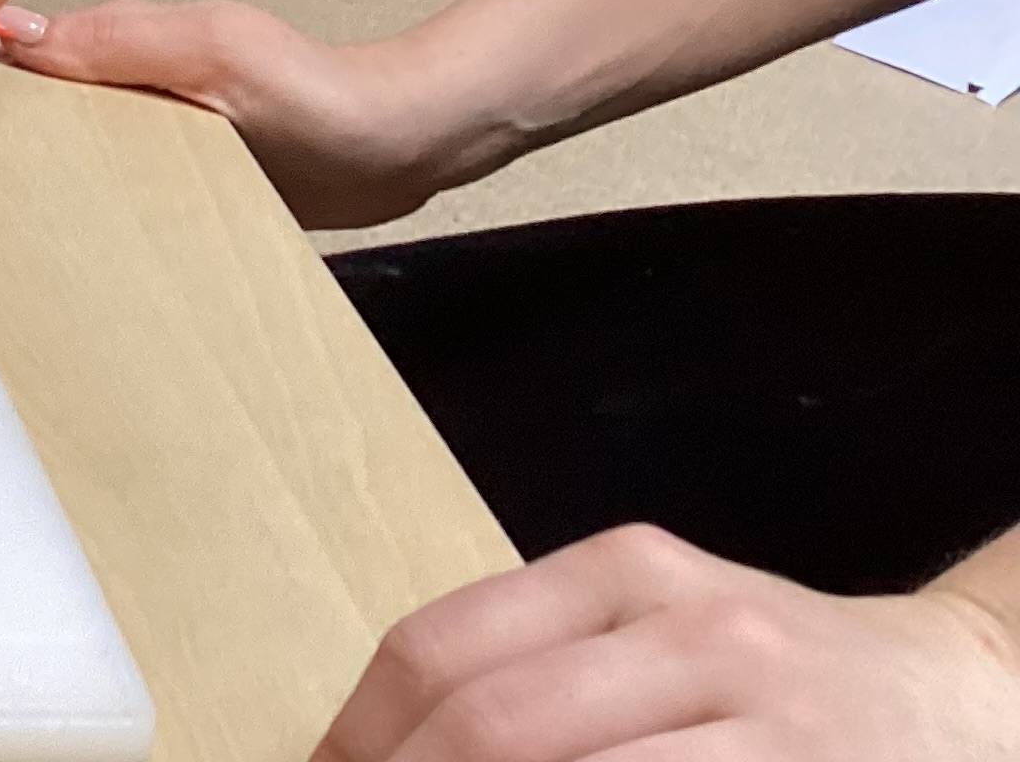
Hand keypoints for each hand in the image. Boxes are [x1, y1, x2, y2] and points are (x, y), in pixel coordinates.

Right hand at [0, 0, 465, 228]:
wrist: (400, 149)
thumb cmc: (318, 95)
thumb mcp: (212, 51)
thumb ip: (117, 39)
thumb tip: (11, 34)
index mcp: (121, 39)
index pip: (19, 57)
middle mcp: (127, 87)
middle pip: (35, 117)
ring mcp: (154, 136)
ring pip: (71, 159)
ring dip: (43, 187)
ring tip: (2, 236)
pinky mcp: (180, 183)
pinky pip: (116, 194)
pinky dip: (91, 213)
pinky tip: (77, 247)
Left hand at [314, 524, 1019, 759]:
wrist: (963, 696)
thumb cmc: (771, 676)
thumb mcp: (648, 630)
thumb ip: (528, 671)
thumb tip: (373, 752)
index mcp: (624, 573)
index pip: (442, 652)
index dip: (359, 739)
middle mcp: (696, 631)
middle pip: (495, 727)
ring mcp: (769, 722)